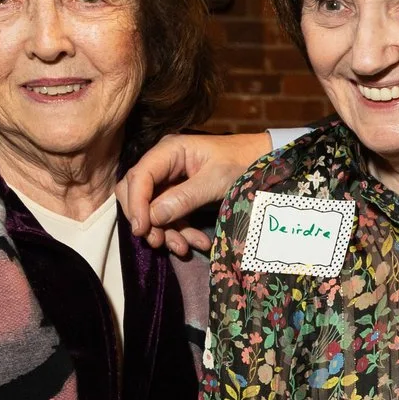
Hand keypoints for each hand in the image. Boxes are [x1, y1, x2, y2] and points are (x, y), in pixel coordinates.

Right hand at [116, 131, 271, 255]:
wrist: (263, 162)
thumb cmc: (241, 163)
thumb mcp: (215, 181)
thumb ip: (183, 198)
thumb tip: (152, 217)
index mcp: (169, 151)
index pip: (138, 177)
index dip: (136, 204)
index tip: (142, 229)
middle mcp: (164, 164)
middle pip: (137, 194)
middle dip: (147, 220)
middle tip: (159, 242)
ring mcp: (171, 180)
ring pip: (153, 210)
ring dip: (166, 231)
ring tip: (184, 248)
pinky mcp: (180, 195)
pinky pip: (171, 217)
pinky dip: (181, 232)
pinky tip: (199, 243)